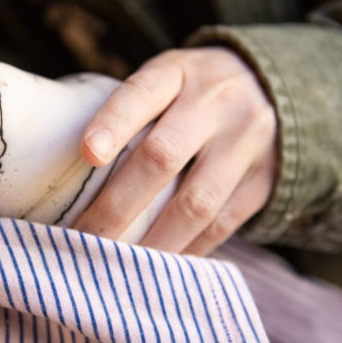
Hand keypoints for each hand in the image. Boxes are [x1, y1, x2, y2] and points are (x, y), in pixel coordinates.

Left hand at [72, 48, 277, 255]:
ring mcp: (245, 142)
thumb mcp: (166, 80)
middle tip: (82, 240)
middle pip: (162, 156)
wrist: (274, 89)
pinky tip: (159, 270)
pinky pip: (223, 224)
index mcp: (177, 72)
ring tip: (117, 269)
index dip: (114, 123)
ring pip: (196, 202)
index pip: (142, 93)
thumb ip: (129, 112)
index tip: (87, 154)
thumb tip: (67, 170)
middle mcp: (214, 103)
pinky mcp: (264, 180)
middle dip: (117, 206)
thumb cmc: (191, 93)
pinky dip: (187, 251)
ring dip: (153, 242)